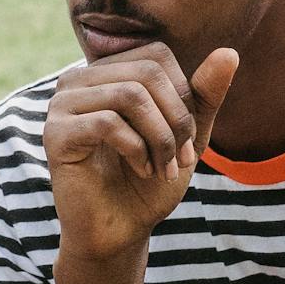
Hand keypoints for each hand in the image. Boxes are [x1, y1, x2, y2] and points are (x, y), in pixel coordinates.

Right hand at [46, 44, 237, 258]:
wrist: (120, 231)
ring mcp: (62, 105)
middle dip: (176, 119)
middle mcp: (79, 80)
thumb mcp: (187, 135)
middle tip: (181, 159)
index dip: (183, 94)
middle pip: (146, 73)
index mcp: (107, 73)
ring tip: (163, 168)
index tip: (188, 139)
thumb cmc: (149, 182)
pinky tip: (140, 170)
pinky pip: (107, 122)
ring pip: (129, 95)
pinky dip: (136, 149)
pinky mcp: (55, 134)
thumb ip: (204, 95)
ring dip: (159, 138)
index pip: (156, 56)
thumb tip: (229, 52)